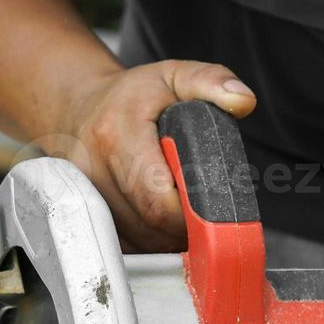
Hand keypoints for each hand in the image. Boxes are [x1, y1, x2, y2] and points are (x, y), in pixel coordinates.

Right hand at [43, 60, 256, 251]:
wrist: (79, 108)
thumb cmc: (132, 97)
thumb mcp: (174, 76)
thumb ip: (212, 82)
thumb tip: (243, 101)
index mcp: (117, 132)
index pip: (157, 198)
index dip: (192, 215)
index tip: (215, 212)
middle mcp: (94, 169)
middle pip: (150, 227)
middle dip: (186, 230)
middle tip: (209, 218)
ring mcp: (87, 197)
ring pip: (138, 243)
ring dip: (170, 240)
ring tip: (188, 217)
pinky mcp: (87, 217)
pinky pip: (126, 247)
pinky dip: (151, 243)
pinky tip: (164, 224)